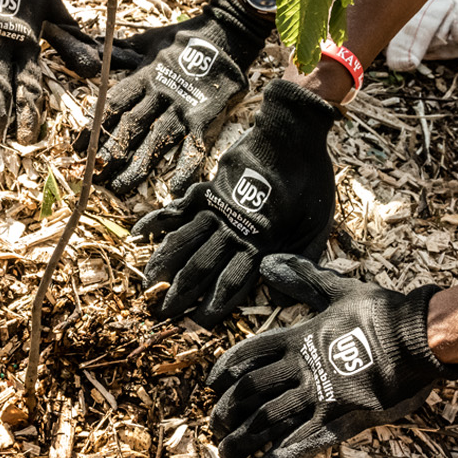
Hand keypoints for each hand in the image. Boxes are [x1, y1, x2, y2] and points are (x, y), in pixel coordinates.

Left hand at [86, 0, 274, 194]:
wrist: (228, 33)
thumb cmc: (184, 38)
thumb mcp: (148, 40)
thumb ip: (123, 51)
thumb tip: (91, 42)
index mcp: (143, 76)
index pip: (111, 105)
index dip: (92, 128)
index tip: (77, 148)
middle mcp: (159, 93)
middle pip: (129, 127)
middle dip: (110, 153)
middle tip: (94, 176)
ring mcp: (183, 107)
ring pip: (155, 141)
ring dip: (137, 167)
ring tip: (120, 186)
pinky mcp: (206, 117)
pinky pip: (194, 147)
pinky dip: (186, 169)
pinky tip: (175, 188)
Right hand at [132, 80, 337, 327]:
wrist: (293, 134)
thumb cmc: (311, 180)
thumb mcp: (318, 225)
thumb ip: (299, 260)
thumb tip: (279, 299)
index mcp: (260, 241)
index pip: (232, 282)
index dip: (213, 305)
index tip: (197, 323)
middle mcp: (233, 228)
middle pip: (201, 266)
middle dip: (181, 292)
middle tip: (163, 312)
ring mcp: (216, 208)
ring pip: (184, 241)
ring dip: (165, 264)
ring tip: (148, 285)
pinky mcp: (208, 189)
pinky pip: (178, 207)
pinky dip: (157, 219)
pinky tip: (138, 234)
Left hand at [208, 255, 457, 457]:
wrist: (420, 336)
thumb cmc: (382, 312)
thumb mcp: (337, 289)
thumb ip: (302, 279)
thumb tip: (270, 261)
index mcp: (298, 338)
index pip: (248, 355)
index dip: (225, 371)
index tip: (210, 385)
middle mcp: (302, 367)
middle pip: (251, 391)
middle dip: (228, 412)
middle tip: (214, 427)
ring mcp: (321, 394)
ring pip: (269, 419)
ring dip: (244, 438)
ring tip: (227, 453)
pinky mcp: (343, 417)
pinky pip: (305, 441)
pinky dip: (282, 456)